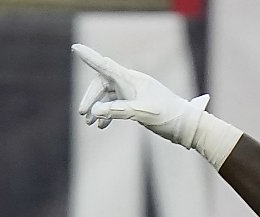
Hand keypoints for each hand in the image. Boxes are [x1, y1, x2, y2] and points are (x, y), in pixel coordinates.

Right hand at [72, 43, 236, 164]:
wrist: (184, 124)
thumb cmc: (166, 116)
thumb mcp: (141, 113)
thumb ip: (117, 111)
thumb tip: (95, 110)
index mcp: (132, 80)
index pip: (106, 66)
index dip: (89, 58)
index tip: (75, 48)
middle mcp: (130, 83)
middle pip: (102, 83)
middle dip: (90, 97)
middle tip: (83, 114)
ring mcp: (132, 92)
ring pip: (106, 96)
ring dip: (96, 108)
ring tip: (89, 123)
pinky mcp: (135, 103)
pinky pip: (114, 105)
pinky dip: (105, 114)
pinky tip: (101, 127)